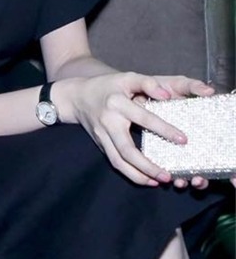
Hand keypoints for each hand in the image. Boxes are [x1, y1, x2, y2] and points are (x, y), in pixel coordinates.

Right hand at [54, 73, 214, 187]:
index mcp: (117, 103)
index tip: (183, 140)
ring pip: (119, 162)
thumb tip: (167, 95)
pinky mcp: (100, 145)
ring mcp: (102, 136)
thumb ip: (148, 83)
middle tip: (168, 176)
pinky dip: (130, 174)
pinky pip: (115, 162)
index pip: (143, 118)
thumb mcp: (127, 77)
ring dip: (138, 176)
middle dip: (148, 165)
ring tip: (159, 181)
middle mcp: (109, 122)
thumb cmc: (107, 86)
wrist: (76, 97)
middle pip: (127, 150)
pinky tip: (146, 179)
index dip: (163, 129)